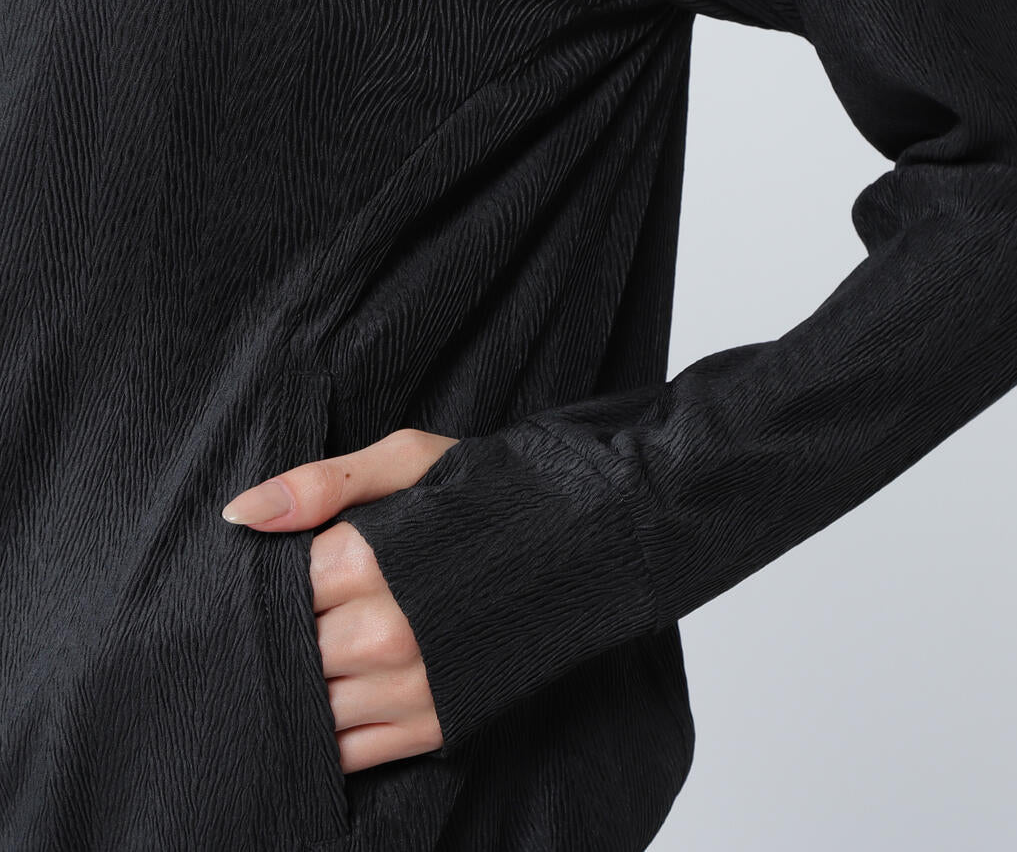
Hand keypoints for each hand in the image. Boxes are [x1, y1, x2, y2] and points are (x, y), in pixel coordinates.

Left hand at [220, 428, 460, 771]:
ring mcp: (410, 686)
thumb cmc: (485, 491)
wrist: (583, 538)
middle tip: (289, 611)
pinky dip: (326, 734)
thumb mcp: (409, 459)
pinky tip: (334, 695)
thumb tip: (238, 514)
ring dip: (300, 685)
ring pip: (310, 706)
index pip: (278, 588)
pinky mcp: (432, 726)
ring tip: (316, 648)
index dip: (269, 579)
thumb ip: (320, 484)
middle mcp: (387, 632)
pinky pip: (346, 753)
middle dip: (280, 633)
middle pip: (288, 651)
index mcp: (372, 560)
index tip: (280, 567)